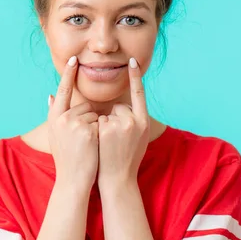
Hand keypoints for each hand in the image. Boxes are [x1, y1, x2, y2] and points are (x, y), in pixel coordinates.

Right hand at [47, 56, 98, 190]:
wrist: (73, 179)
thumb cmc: (66, 157)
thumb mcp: (55, 134)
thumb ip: (55, 113)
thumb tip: (50, 95)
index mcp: (55, 116)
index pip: (63, 90)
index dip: (69, 74)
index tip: (74, 59)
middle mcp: (63, 117)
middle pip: (86, 106)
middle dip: (89, 119)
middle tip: (82, 140)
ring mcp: (75, 124)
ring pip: (95, 115)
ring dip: (96, 127)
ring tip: (87, 144)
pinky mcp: (88, 131)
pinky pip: (101, 123)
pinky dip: (101, 133)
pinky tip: (94, 146)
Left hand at [97, 57, 149, 188]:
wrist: (118, 179)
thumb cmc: (126, 158)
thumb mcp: (138, 138)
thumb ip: (133, 120)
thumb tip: (122, 106)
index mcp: (144, 122)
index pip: (139, 94)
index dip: (135, 77)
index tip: (132, 60)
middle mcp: (135, 121)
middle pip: (119, 106)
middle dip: (114, 119)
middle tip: (116, 140)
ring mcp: (120, 125)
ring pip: (106, 113)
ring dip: (104, 124)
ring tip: (109, 144)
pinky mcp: (106, 129)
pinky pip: (97, 120)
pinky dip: (96, 129)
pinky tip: (101, 144)